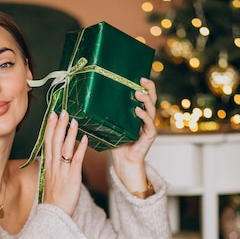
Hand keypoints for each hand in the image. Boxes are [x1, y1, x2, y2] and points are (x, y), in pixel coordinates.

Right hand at [42, 110, 88, 215]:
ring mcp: (63, 171)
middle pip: (54, 141)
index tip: (52, 115)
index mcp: (49, 165)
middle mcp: (54, 165)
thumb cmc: (55, 199)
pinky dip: (80, 149)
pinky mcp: (73, 177)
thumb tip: (61, 155)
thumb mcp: (52, 179)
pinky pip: (76, 160)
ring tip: (74, 120)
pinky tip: (84, 139)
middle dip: (59, 125)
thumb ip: (55, 166)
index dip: (50, 127)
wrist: (54, 214)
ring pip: (64, 148)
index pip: (48, 142)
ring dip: (69, 133)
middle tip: (63, 111)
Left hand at [110, 77, 157, 192]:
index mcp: (138, 113)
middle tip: (142, 80)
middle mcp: (146, 117)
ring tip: (138, 93)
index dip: (144, 86)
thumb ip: (106, 113)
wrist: (123, 162)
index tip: (138, 76)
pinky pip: (149, 124)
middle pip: (152, 99)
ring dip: (145, 100)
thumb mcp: (111, 124)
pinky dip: (143, 116)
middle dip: (149, 88)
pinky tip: (138, 111)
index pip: (144, 96)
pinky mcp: (150, 135)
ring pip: (151, 109)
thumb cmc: (116, 143)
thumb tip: (88, 100)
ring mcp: (149, 126)